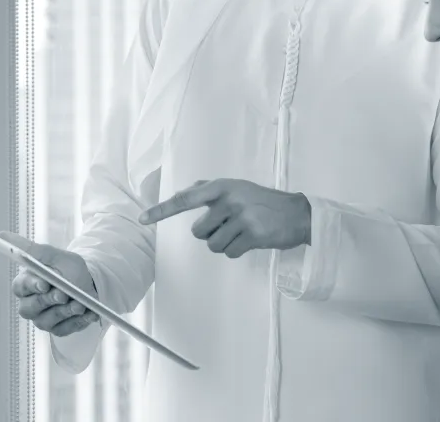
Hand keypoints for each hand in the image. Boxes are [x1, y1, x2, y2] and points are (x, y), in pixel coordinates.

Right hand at [0, 232, 99, 337]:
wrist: (90, 281)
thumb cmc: (67, 267)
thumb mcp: (53, 255)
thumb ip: (31, 249)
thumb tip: (2, 235)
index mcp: (26, 284)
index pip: (21, 287)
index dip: (32, 285)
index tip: (45, 283)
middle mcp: (30, 305)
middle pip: (32, 307)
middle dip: (50, 300)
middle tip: (65, 294)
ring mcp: (43, 319)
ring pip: (48, 320)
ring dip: (66, 311)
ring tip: (81, 303)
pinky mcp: (58, 329)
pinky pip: (66, 329)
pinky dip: (79, 321)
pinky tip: (91, 313)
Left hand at [139, 178, 311, 258]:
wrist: (297, 213)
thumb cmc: (264, 201)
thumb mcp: (238, 187)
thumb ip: (210, 190)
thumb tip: (184, 193)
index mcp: (223, 187)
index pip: (186, 199)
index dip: (162, 210)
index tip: (143, 219)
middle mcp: (230, 200)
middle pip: (199, 231)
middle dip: (211, 233)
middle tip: (231, 225)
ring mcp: (242, 217)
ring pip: (213, 245)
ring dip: (225, 243)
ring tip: (242, 232)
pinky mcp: (252, 234)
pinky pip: (229, 252)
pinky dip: (237, 250)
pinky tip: (251, 240)